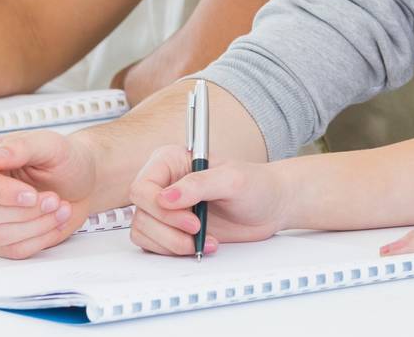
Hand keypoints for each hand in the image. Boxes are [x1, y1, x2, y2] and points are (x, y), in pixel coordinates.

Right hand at [0, 130, 98, 258]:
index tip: (31, 194)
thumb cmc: (64, 160)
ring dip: (36, 225)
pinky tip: (55, 222)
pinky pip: (12, 250)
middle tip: (54, 199)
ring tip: (60, 208)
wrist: (82, 181)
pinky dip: (40, 239)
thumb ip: (21, 147)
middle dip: (24, 211)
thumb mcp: (50, 144)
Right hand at [127, 146, 288, 256]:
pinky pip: (154, 245)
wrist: (272, 206)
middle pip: (141, 213)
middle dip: (169, 229)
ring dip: (172, 244)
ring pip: (144, 232)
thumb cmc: (256, 184)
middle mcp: (164, 184)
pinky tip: (201, 245)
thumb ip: (199, 184)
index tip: (190, 219)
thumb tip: (166, 198)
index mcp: (171, 161)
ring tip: (203, 241)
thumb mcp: (232, 179)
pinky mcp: (172, 229)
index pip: (142, 187)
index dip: (158, 207)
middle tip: (199, 230)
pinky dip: (174, 251)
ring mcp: (166, 208)